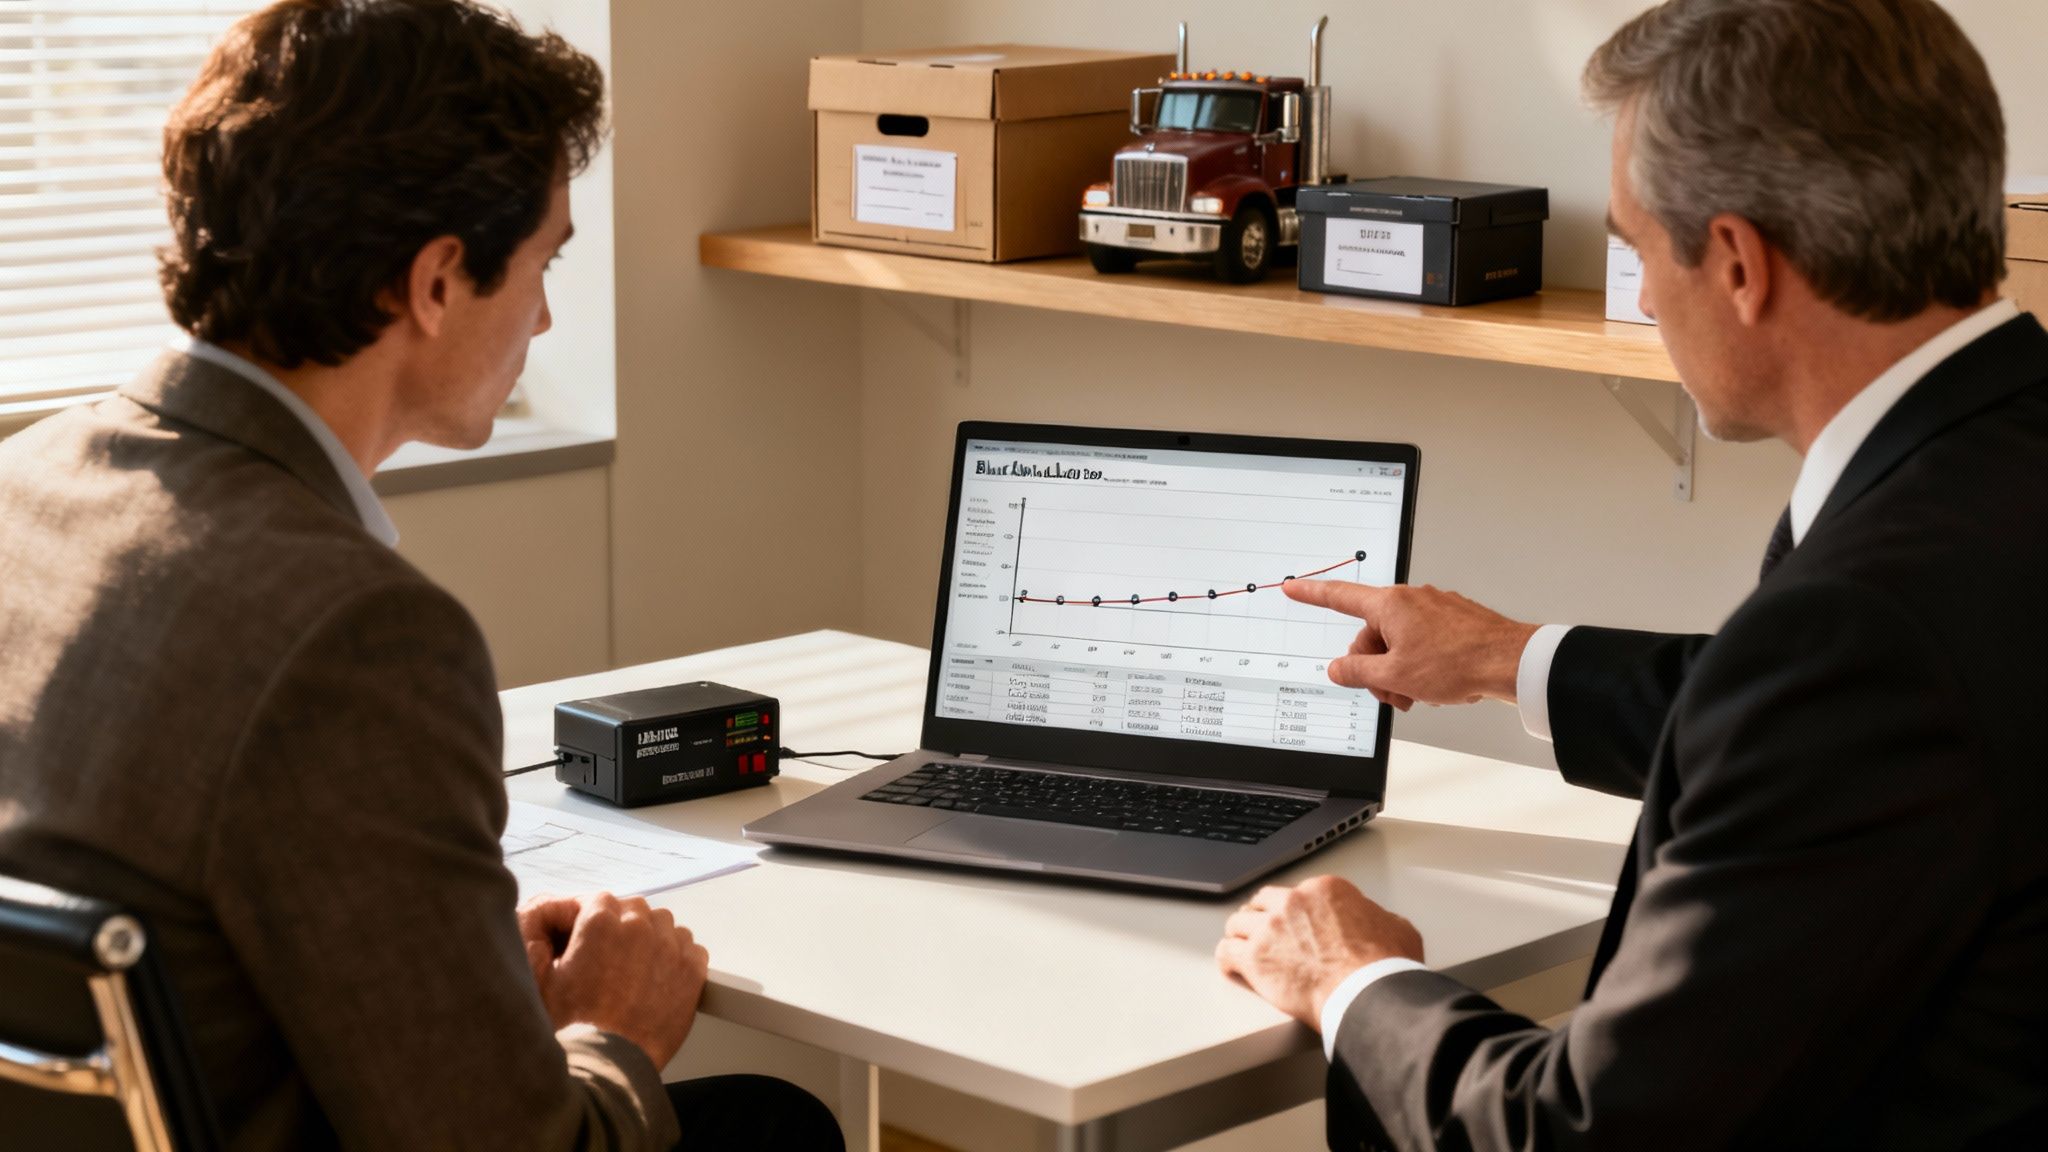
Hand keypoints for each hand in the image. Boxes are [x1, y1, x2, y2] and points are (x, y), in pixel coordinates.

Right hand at [527, 892, 709, 1069]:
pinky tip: (661, 978)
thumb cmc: (574, 1029)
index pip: (601, 900)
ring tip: (636, 969)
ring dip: (652, 939)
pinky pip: (691, 948)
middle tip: (611, 958)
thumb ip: (539, 943)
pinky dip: (678, 958)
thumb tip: (543, 925)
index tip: (593, 941)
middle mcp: (639, 927)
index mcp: (600, 922)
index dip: (594, 921)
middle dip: (623, 927)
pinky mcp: (692, 970)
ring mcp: (670, 947)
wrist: (609, 1064)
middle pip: (635, 909)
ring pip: (665, 925)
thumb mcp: (540, 981)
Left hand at [1215, 876, 1422, 1028]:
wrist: (1367, 992)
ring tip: (1242, 947)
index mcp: (1324, 890)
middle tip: (1264, 933)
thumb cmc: (1384, 966)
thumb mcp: (1397, 928)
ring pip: (1239, 923)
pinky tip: (1231, 966)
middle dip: (1262, 917)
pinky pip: (1226, 952)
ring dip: (1241, 936)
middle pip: (1262, 902)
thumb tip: (1376, 922)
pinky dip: (1227, 960)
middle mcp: (1292, 902)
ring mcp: (1269, 928)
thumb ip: (1377, 918)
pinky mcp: (1254, 958)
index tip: (1294, 924)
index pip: (1297, 893)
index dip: (1294, 911)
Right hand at [1282, 580, 1537, 709]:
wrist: (1511, 662)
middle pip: (1373, 634)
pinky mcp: (1455, 621)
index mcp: (1390, 605)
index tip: (1293, 587)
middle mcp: (1411, 600)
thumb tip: (1338, 669)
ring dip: (1399, 671)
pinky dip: (1421, 665)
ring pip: (1400, 642)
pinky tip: (1435, 686)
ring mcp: (1435, 608)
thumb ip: (1358, 672)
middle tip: (1389, 693)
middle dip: (1375, 667)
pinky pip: (1424, 642)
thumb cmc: (1459, 663)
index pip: (1340, 596)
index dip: (1312, 594)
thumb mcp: (1395, 676)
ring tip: (1416, 696)